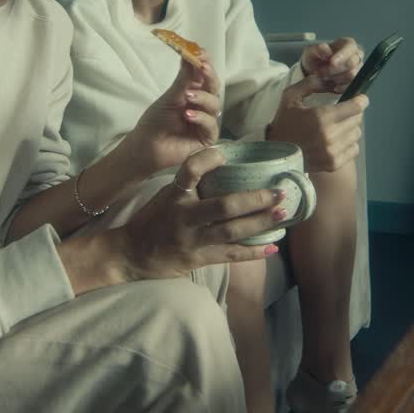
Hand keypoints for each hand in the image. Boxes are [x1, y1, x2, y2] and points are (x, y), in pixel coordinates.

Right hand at [119, 148, 285, 279]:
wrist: (131, 253)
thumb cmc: (152, 220)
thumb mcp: (166, 195)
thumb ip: (190, 185)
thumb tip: (225, 166)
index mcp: (175, 195)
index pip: (190, 170)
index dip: (208, 159)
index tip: (226, 153)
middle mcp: (184, 216)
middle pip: (224, 206)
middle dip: (254, 199)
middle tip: (278, 193)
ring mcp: (192, 240)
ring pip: (231, 231)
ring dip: (260, 223)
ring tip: (283, 215)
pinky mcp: (197, 259)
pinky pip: (229, 255)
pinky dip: (252, 252)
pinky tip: (272, 247)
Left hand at [123, 55, 223, 174]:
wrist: (147, 145)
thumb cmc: (156, 120)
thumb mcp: (170, 97)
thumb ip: (183, 79)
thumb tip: (189, 54)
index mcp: (194, 91)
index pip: (204, 74)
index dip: (205, 63)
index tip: (201, 53)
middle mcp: (203, 104)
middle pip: (214, 87)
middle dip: (210, 76)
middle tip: (202, 67)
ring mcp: (207, 120)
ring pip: (215, 105)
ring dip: (202, 98)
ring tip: (186, 97)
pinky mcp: (208, 137)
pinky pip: (211, 125)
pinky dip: (201, 118)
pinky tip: (188, 115)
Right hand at [267, 74, 367, 172]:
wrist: (275, 154)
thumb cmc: (284, 123)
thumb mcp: (290, 97)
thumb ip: (310, 83)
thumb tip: (328, 76)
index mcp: (321, 116)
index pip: (355, 107)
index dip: (361, 100)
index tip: (360, 98)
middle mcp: (330, 135)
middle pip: (357, 120)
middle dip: (353, 113)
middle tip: (344, 112)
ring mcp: (333, 152)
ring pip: (356, 134)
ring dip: (351, 128)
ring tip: (340, 127)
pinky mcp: (334, 164)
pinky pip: (354, 150)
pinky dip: (349, 143)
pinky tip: (339, 140)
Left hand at [300, 37, 363, 92]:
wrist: (314, 73)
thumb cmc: (315, 59)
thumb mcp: (311, 52)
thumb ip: (318, 49)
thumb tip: (326, 49)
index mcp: (348, 44)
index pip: (350, 48)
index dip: (341, 55)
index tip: (331, 62)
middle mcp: (356, 56)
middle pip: (352, 63)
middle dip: (336, 69)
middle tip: (322, 72)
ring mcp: (358, 70)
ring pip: (353, 76)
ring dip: (337, 79)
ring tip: (325, 78)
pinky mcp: (356, 83)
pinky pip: (353, 86)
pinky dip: (341, 88)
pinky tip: (333, 87)